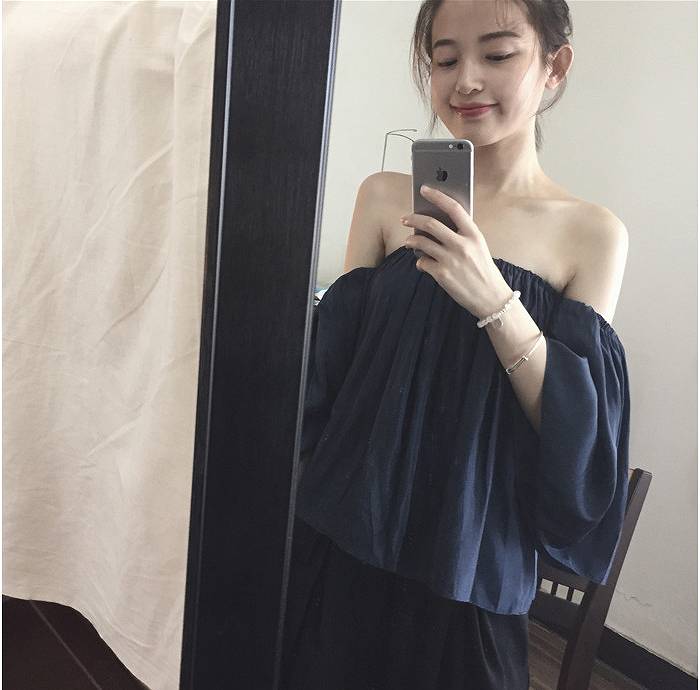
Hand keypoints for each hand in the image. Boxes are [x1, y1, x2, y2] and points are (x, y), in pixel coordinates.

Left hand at [400, 185, 513, 319]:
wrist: (490, 298)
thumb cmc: (483, 271)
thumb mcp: (479, 248)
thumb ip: (462, 235)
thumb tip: (436, 225)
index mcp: (473, 234)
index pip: (454, 208)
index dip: (438, 195)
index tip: (425, 189)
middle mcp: (462, 245)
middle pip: (431, 224)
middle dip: (413, 219)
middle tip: (405, 219)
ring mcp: (451, 259)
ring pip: (421, 242)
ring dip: (411, 240)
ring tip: (408, 241)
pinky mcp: (442, 274)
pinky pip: (422, 262)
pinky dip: (419, 261)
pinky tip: (422, 264)